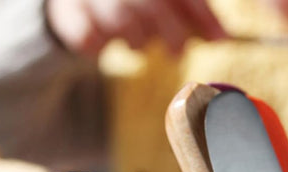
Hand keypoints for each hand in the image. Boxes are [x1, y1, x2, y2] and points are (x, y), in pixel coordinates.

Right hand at [44, 0, 226, 56]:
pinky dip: (100, 45)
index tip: (221, 40)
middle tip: (177, 51)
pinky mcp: (64, 10)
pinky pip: (88, 38)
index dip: (202, 14)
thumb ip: (195, 12)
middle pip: (151, 3)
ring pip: (120, 22)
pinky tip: (105, 40)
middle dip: (172, 33)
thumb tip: (223, 38)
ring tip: (137, 39)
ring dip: (137, 40)